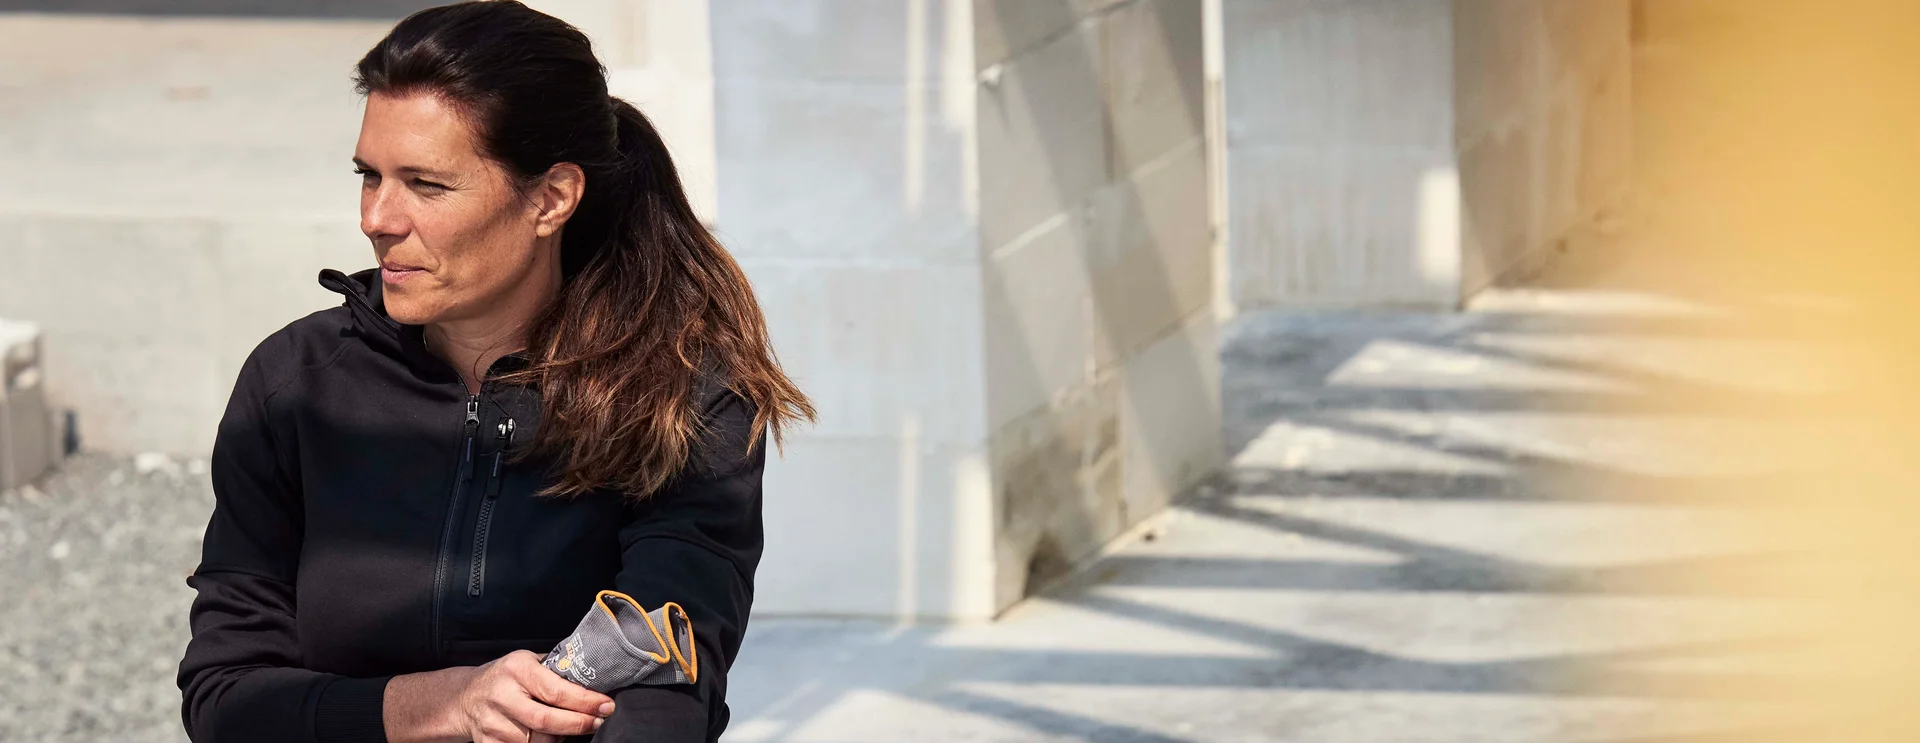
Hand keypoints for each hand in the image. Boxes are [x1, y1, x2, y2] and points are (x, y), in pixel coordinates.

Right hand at [451, 650, 614, 742]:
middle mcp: (502, 695)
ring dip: (560, 737)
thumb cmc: (505, 678)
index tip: (605, 705)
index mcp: (516, 669)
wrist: (465, 697)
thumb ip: (555, 670)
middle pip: (547, 720)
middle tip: (597, 721)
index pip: (556, 691)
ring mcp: (493, 722)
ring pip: (537, 741)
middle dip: (578, 724)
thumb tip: (593, 679)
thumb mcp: (527, 662)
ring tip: (570, 727)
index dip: (585, 702)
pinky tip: (549, 737)